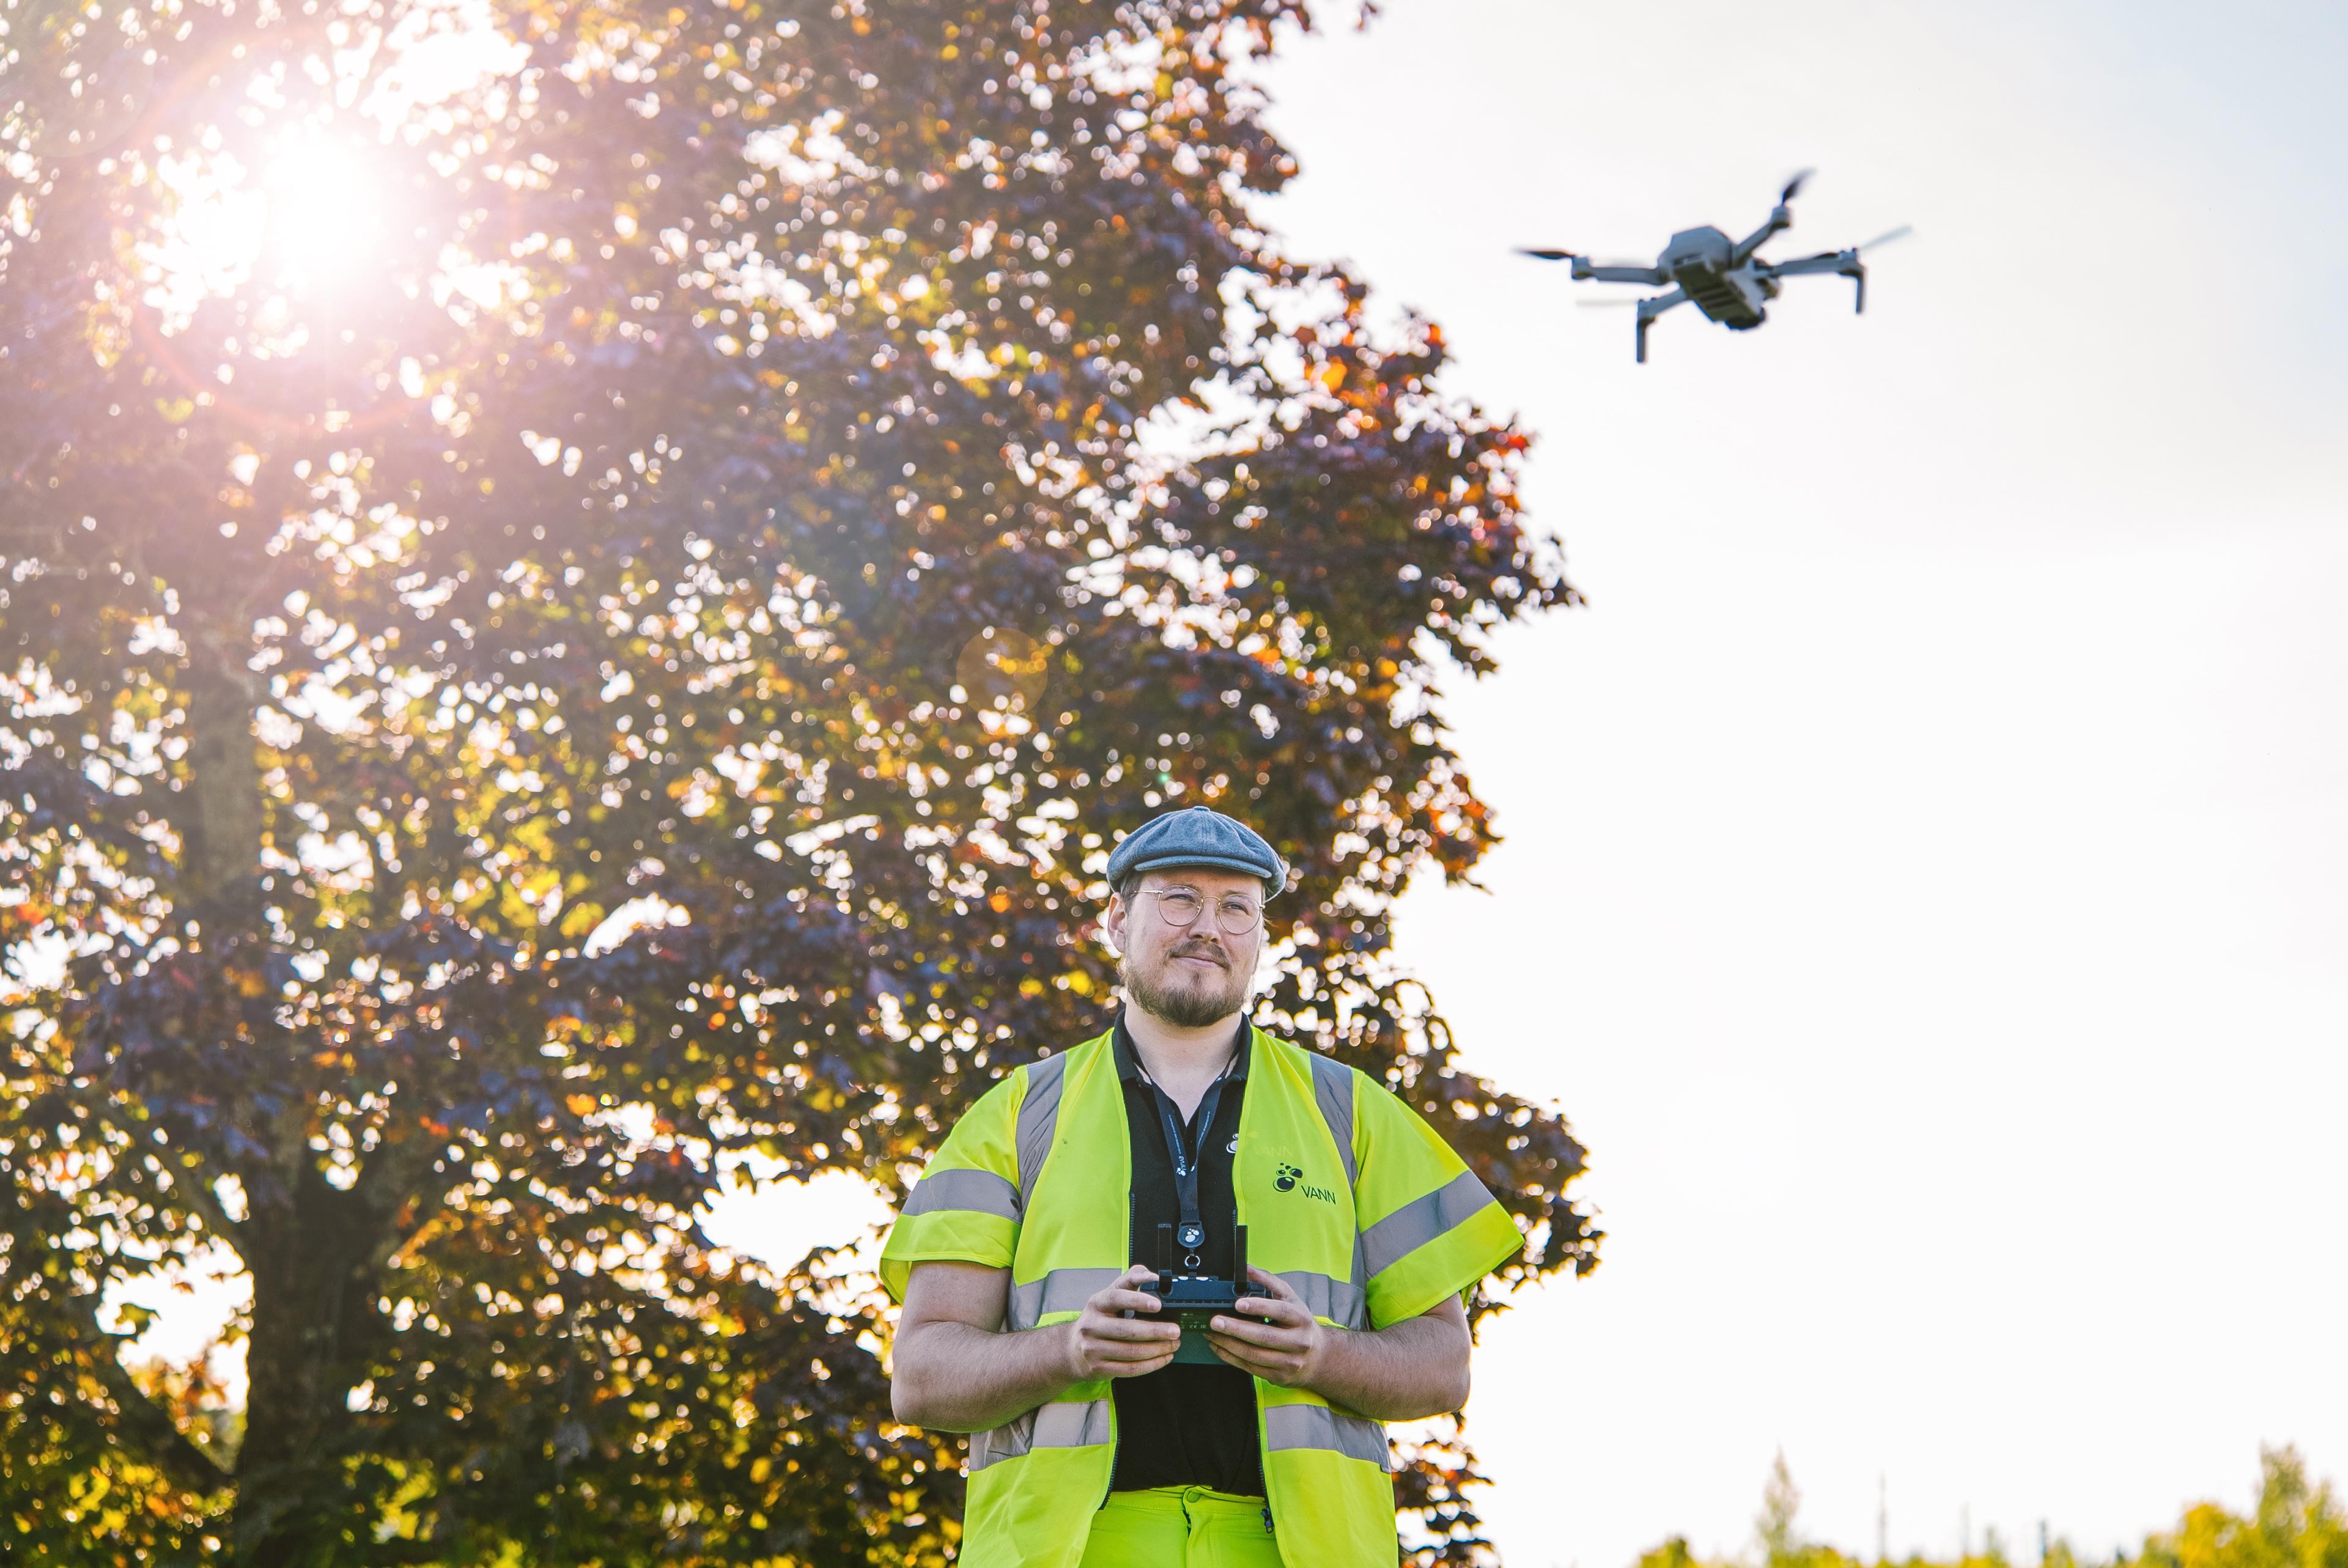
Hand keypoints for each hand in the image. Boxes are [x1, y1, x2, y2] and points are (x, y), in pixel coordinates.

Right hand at [1064, 1264, 1180, 1380]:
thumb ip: (1129, 1281)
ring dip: (1158, 1349)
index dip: (1137, 1300)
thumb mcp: (1109, 1296)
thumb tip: (1152, 1275)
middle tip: (1175, 1330)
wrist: (1073, 1350)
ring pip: (1131, 1352)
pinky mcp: (1099, 1369)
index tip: (1158, 1304)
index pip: (1116, 1298)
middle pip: (1127, 1330)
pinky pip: (1130, 1369)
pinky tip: (1163, 1358)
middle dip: (1156, 1331)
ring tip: (1173, 1344)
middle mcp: (1092, 1326)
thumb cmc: (1098, 1319)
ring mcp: (1093, 1349)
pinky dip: (1151, 1364)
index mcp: (1096, 1304)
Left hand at [1205, 1266, 1328, 1388]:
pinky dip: (1231, 1357)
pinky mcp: (1279, 1376)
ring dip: (1228, 1344)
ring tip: (1212, 1333)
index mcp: (1301, 1318)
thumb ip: (1268, 1282)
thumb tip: (1246, 1269)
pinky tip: (1219, 1347)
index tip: (1238, 1303)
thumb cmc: (1300, 1324)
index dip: (1259, 1307)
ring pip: (1254, 1354)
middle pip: (1264, 1336)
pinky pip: (1250, 1367)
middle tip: (1215, 1321)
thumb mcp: (1290, 1299)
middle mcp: (1298, 1341)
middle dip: (1236, 1328)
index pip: (1280, 1311)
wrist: (1318, 1357)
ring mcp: (1289, 1361)